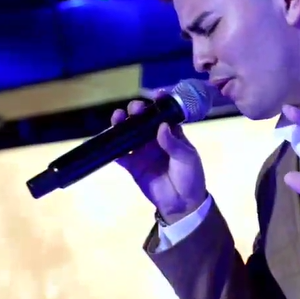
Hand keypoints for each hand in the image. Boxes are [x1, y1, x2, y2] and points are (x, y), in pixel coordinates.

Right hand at [111, 93, 206, 222]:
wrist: (183, 203)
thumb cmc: (190, 177)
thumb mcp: (187, 158)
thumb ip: (173, 143)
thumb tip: (161, 126)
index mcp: (172, 135)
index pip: (164, 116)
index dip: (159, 104)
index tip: (156, 94)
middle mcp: (155, 140)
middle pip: (143, 122)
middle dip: (137, 112)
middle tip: (134, 109)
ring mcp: (142, 152)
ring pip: (129, 135)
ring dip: (122, 125)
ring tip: (117, 118)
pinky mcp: (133, 166)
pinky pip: (120, 156)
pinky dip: (113, 149)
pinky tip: (109, 142)